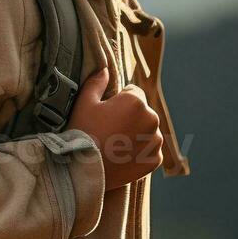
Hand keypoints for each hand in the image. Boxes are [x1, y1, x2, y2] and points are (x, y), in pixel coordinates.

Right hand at [66, 67, 162, 189]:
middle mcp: (151, 118)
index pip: (133, 92)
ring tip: (115, 145)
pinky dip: (140, 153)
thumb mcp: (84, 102)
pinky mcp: (155, 159)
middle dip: (130, 117)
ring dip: (137, 134)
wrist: (84, 170)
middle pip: (142, 112)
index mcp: (136, 101)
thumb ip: (97, 82)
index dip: (118, 101)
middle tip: (109, 131)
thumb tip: (104, 69)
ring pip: (147, 131)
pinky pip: (149, 150)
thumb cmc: (82, 132)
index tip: (106, 114)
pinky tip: (122, 156)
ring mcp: (155, 141)